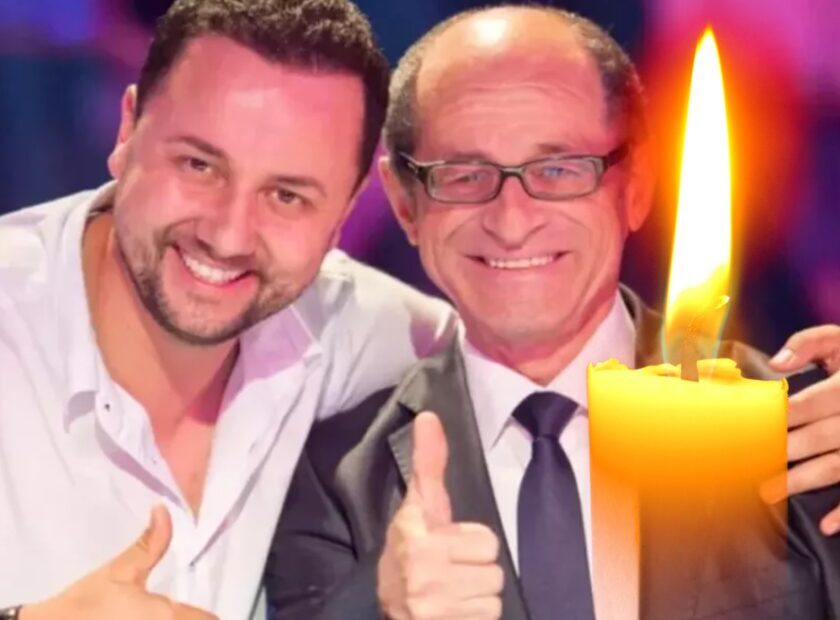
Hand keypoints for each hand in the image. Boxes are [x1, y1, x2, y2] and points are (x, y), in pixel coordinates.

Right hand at [20, 506, 216, 619]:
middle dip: (188, 614)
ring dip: (171, 616)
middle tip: (182, 605)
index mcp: (167, 616)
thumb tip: (164, 509)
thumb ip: (150, 544)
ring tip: (164, 608)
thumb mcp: (121, 570)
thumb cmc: (88, 603)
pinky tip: (135, 615)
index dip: (208, 613)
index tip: (203, 605)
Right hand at [377, 412, 503, 619]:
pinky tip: (452, 612)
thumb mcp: (417, 506)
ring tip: (451, 593)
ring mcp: (434, 606)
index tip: (447, 545)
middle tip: (451, 572)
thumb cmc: (409, 550)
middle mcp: (423, 572)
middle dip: (476, 572)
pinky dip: (473, 618)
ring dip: (476, 597)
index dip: (472, 543)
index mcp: (417, 535)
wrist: (390, 609)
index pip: (487, 542)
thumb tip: (429, 415)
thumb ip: (428, 463)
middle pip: (494, 571)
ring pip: (493, 597)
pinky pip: (487, 618)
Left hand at [761, 325, 839, 534]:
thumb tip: (775, 364)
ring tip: (767, 493)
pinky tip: (827, 525)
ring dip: (803, 481)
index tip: (742, 430)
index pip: (804, 404)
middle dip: (780, 452)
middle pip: (817, 438)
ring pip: (836, 466)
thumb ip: (808, 344)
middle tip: (744, 465)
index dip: (773, 417)